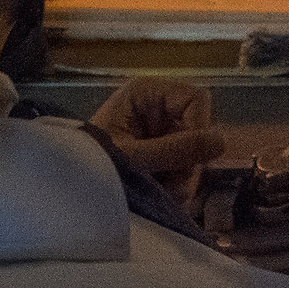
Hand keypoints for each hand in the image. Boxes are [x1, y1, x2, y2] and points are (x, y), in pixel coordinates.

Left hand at [90, 77, 225, 204]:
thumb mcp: (133, 157)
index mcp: (146, 93)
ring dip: (182, 177)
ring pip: (194, 152)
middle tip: (171, 184)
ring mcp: (158, 132)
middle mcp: (156, 108)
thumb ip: (175, 149)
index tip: (189, 159)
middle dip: (188, 161)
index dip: (199, 127)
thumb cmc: (91, 164)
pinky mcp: (158, 155)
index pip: (195, 98)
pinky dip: (175, 185)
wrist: (66, 193)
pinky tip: (160, 194)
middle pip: (197, 128)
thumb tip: (222, 141)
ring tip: (160, 193)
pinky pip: (183, 167)